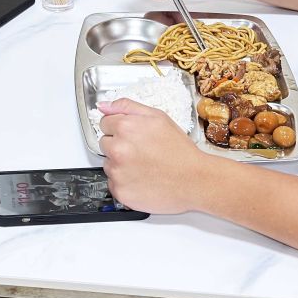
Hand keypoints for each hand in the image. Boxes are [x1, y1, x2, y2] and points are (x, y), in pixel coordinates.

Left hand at [98, 99, 208, 214]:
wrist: (194, 180)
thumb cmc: (179, 150)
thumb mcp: (158, 117)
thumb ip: (127, 107)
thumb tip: (103, 106)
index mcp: (125, 127)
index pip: (104, 123)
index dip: (119, 128)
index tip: (132, 136)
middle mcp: (117, 149)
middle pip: (104, 144)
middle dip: (119, 146)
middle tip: (141, 152)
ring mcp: (117, 172)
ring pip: (108, 164)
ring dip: (121, 165)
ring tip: (144, 167)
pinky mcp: (120, 192)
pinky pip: (113, 184)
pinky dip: (124, 183)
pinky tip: (142, 180)